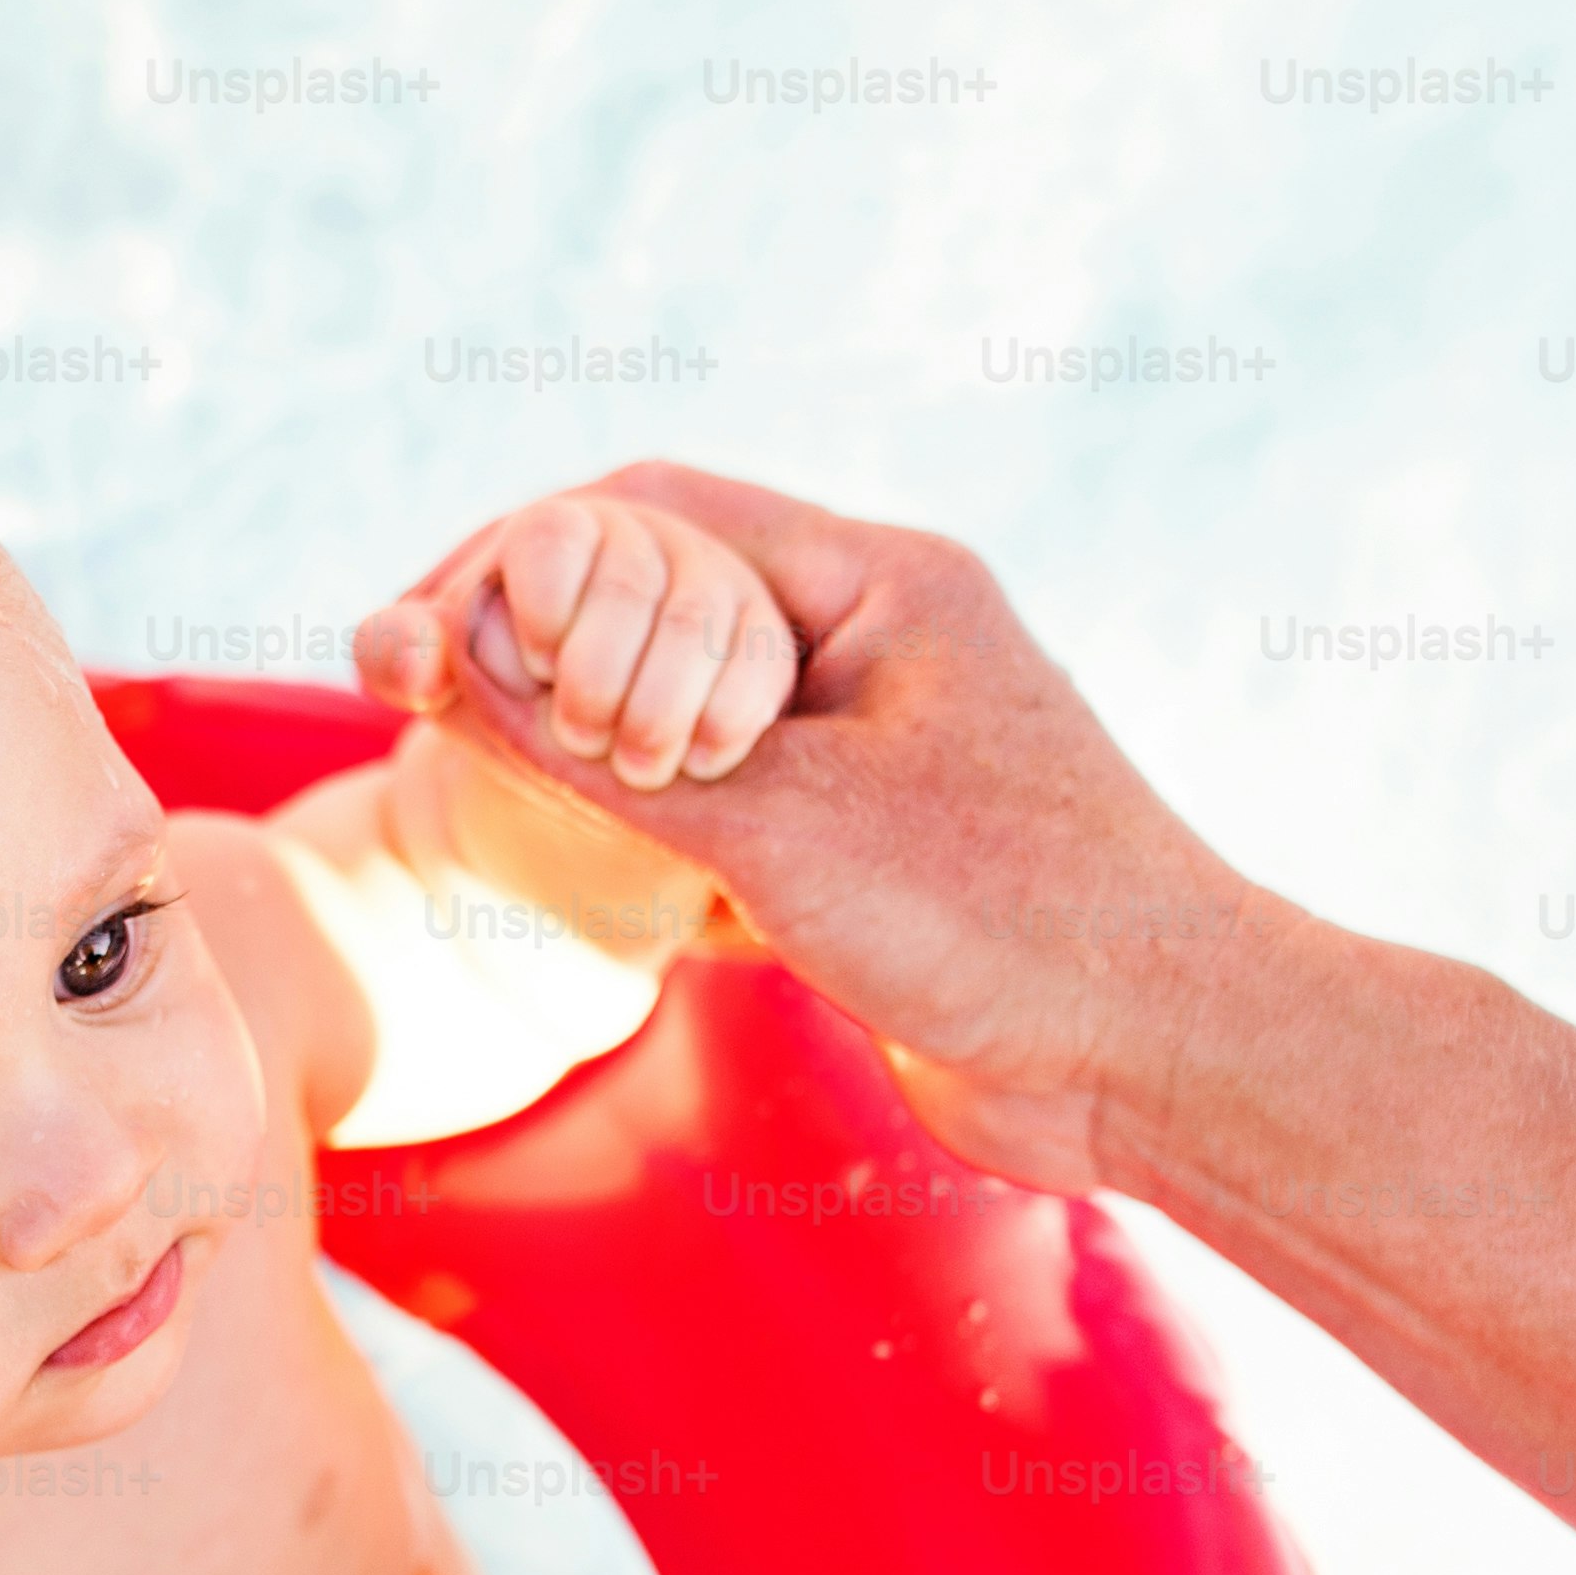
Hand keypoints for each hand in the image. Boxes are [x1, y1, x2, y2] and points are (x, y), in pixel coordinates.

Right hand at [356, 466, 1285, 1194]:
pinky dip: (655, 831)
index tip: (413, 630)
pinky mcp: (873, 844)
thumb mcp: (772, 830)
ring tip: (500, 792)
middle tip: (431, 707)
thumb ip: (596, 755)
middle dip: (544, 649)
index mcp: (879, 583)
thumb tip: (446, 668)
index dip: (515, 555)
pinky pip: (727, 806)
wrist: (1162, 1063)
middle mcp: (877, 643)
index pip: (653, 511)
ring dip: (598, 748)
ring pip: (689, 711)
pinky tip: (607, 883)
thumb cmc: (1004, 919)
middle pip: (662, 601)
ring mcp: (876, 745)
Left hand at [417, 487, 799, 787]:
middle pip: (631, 591)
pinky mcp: (760, 638)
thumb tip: (422, 662)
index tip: (533, 671)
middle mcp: (641, 539)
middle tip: (576, 739)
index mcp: (554, 532)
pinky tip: (693, 764)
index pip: (553, 541)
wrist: (572, 732)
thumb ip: (398, 653)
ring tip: (632, 770)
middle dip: (598, 683)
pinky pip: (759, 668)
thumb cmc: (490, 686)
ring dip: (661, 712)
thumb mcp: (431, 671)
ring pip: (700, 630)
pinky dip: (725, 724)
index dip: (541, 614)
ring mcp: (709, 583)